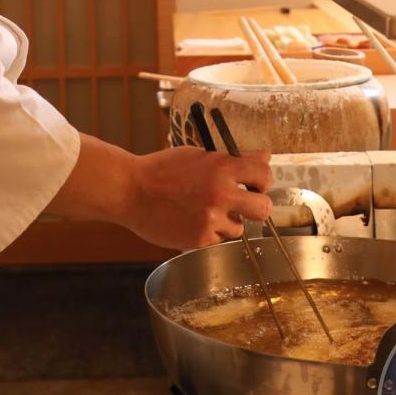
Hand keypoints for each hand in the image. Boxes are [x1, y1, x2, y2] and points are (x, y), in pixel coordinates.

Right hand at [124, 145, 272, 250]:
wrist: (131, 190)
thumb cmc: (163, 170)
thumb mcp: (198, 155)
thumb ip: (232, 159)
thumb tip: (264, 156)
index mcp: (221, 167)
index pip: (264, 173)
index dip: (262, 180)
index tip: (255, 183)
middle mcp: (220, 194)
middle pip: (264, 208)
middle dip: (257, 206)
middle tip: (245, 204)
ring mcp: (211, 219)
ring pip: (239, 228)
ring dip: (228, 222)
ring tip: (204, 210)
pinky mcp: (199, 239)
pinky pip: (217, 239)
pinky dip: (209, 232)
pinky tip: (191, 220)